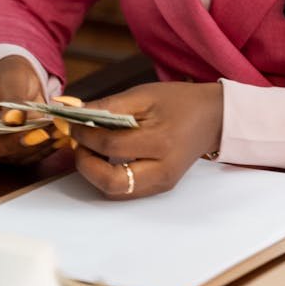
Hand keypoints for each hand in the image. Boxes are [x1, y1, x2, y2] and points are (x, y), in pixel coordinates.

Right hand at [0, 54, 65, 164]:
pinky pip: (29, 157)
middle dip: (12, 143)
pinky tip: (60, 133)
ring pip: (10, 157)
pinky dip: (46, 147)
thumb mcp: (12, 74)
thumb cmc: (11, 73)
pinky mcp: (14, 153)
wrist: (27, 81)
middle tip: (37, 132)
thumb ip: (13, 95)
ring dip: (36, 145)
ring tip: (56, 128)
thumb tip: (13, 121)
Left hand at [70, 81, 222, 198]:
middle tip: (77, 143)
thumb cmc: (179, 102)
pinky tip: (104, 156)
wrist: (212, 118)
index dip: (86, 135)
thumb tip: (78, 112)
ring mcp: (162, 183)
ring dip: (95, 173)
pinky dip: (109, 175)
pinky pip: (127, 189)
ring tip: (89, 149)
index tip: (72, 123)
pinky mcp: (160, 187)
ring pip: (116, 191)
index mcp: (161, 141)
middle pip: (111, 182)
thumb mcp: (145, 94)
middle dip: (85, 164)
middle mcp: (162, 170)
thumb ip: (112, 105)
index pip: (112, 145)